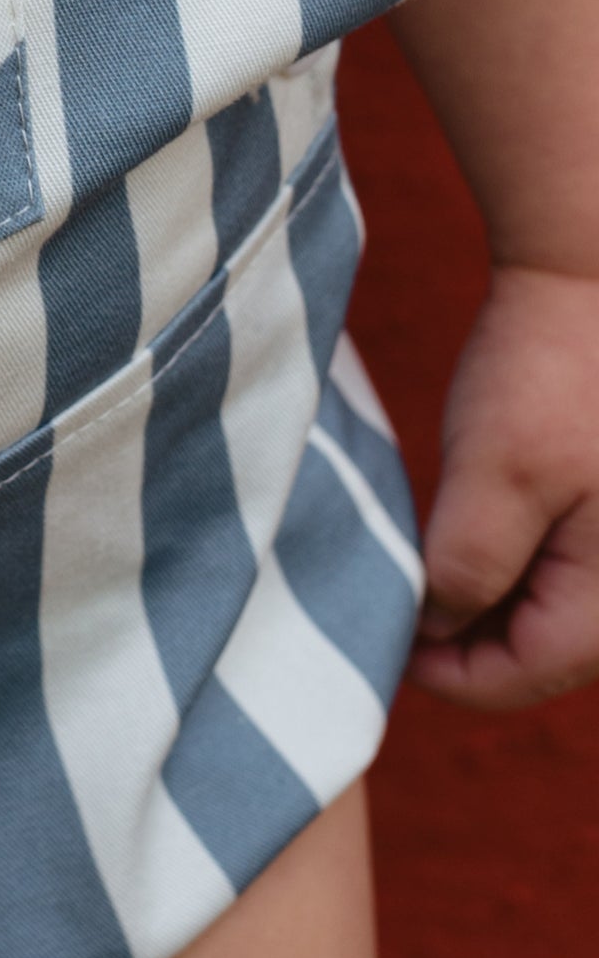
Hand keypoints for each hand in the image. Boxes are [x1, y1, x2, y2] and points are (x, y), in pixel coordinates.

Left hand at [410, 263, 598, 709]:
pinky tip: (459, 537)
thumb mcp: (493, 477)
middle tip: (390, 606)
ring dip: (480, 604)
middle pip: (539, 653)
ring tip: (418, 569)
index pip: (525, 675)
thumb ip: (466, 569)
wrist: (586, 283)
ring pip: (546, 615)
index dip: (444, 673)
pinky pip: (557, 572)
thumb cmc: (548, 374)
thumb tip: (436, 632)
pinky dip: (505, 567)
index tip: (379, 641)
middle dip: (462, 641)